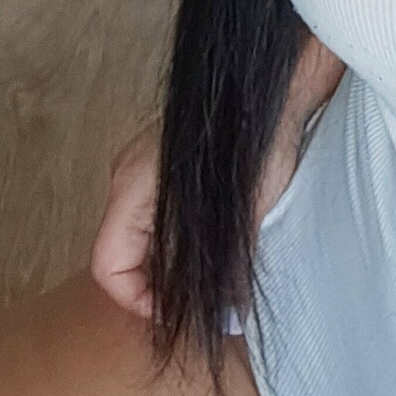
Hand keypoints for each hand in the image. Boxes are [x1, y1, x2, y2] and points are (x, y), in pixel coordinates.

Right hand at [89, 37, 344, 321]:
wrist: (286, 78)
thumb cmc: (260, 140)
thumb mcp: (242, 214)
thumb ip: (222, 268)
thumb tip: (224, 316)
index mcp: (132, 188)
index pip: (109, 266)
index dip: (139, 302)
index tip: (182, 316)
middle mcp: (130, 174)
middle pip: (126, 250)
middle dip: (162, 284)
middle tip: (207, 302)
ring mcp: (151, 162)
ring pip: (149, 232)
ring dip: (178, 260)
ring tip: (220, 278)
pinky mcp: (177, 158)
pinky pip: (168, 210)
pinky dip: (189, 235)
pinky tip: (225, 243)